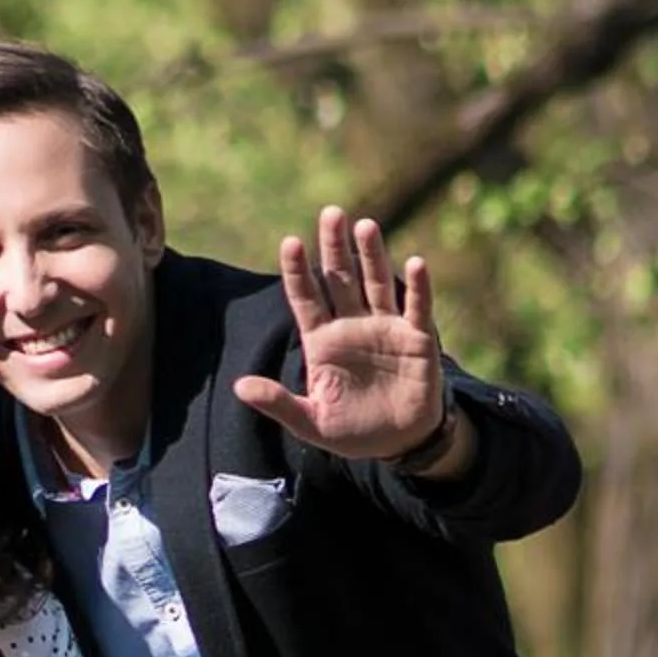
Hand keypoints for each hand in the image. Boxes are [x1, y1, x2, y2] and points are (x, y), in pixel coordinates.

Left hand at [233, 207, 442, 461]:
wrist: (398, 444)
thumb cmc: (351, 431)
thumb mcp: (310, 422)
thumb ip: (278, 403)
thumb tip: (239, 387)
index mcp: (323, 341)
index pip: (306, 298)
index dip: (298, 272)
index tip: (290, 243)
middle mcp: (352, 326)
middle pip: (341, 279)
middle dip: (334, 248)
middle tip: (330, 213)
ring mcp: (385, 328)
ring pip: (376, 283)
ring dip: (372, 256)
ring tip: (365, 226)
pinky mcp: (417, 339)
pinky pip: (417, 308)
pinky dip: (418, 287)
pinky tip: (415, 264)